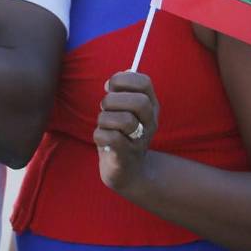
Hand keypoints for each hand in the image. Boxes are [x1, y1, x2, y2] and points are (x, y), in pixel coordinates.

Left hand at [94, 71, 158, 192]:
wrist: (127, 172)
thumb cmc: (122, 134)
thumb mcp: (124, 110)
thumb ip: (121, 93)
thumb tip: (113, 81)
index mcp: (151, 107)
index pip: (144, 83)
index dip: (124, 79)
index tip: (110, 86)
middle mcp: (150, 123)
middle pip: (139, 102)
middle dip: (113, 100)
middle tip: (105, 108)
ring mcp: (140, 141)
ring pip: (124, 120)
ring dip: (104, 119)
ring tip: (104, 126)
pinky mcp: (125, 156)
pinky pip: (112, 138)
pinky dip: (100, 135)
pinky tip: (102, 138)